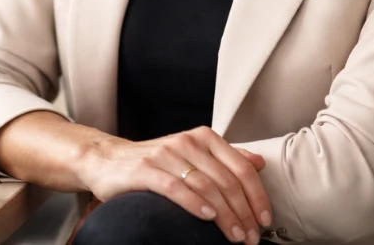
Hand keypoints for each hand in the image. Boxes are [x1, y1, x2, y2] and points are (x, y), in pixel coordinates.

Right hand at [75, 126, 271, 244]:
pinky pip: (175, 187)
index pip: (240, 167)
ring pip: (205, 186)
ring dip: (225, 215)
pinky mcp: (145, 169)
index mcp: (203, 138)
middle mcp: (187, 142)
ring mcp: (165, 154)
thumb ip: (225, 159)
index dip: (257, 195)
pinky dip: (194, 204)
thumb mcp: (193, 156)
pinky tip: (207, 218)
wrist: (108, 160)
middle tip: (252, 237)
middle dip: (244, 212)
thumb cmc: (155, 163)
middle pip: (226, 180)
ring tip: (235, 236)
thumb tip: (259, 162)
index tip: (265, 220)